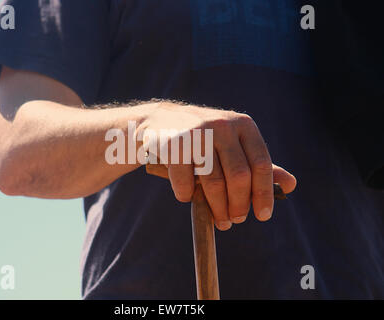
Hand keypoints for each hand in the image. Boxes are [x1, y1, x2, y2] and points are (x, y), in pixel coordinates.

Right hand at [139, 102, 296, 230]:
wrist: (159, 123)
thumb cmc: (203, 139)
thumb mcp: (233, 146)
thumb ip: (258, 165)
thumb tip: (291, 185)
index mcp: (243, 125)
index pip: (260, 164)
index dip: (264, 193)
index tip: (263, 215)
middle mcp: (222, 125)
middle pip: (239, 176)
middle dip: (239, 205)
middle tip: (237, 220)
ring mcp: (197, 134)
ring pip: (214, 182)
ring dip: (217, 208)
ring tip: (220, 220)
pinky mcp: (174, 145)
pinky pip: (186, 182)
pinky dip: (187, 196)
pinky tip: (187, 196)